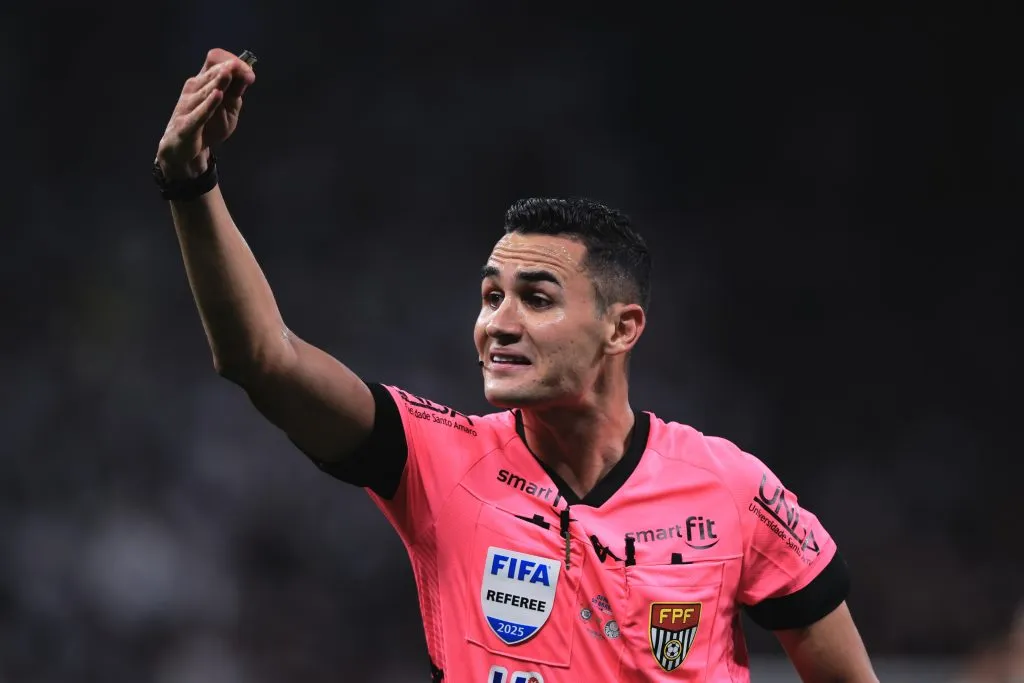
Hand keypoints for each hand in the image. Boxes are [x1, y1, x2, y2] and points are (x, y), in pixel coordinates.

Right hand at [156, 49, 255, 179]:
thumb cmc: (208, 126)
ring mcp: (187, 106)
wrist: (184, 151)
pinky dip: (208, 104)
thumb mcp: (228, 108)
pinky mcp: (186, 124)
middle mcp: (193, 89)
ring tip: (229, 73)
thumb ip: (236, 91)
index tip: (248, 72)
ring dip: (218, 82)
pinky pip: (199, 113)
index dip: (231, 62)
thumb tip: (248, 72)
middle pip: (211, 73)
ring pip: (205, 91)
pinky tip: (218, 95)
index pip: (214, 60)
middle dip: (229, 71)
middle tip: (246, 72)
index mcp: (203, 82)